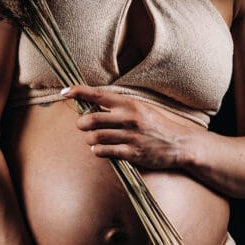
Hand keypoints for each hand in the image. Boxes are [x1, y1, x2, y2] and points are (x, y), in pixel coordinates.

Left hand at [61, 84, 190, 170]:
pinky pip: (105, 152)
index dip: (78, 91)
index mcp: (129, 104)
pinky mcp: (132, 153)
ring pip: (95, 137)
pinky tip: (99, 149)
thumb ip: (118, 106)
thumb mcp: (140, 108)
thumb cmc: (156, 124)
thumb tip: (92, 104)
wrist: (180, 143)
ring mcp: (130, 136)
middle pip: (91, 119)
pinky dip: (98, 151)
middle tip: (82, 125)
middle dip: (81, 123)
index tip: (64, 92)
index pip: (97, 94)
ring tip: (92, 139)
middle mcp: (128, 118)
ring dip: (89, 139)